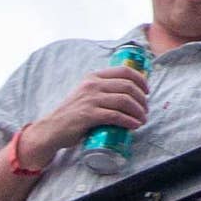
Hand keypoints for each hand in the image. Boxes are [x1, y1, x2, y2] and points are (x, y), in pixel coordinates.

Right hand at [31, 66, 151, 168]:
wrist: (52, 128)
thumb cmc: (73, 113)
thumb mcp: (86, 94)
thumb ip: (102, 90)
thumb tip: (128, 93)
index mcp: (94, 77)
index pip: (124, 71)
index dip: (140, 80)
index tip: (147, 91)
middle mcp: (92, 85)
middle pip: (127, 86)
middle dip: (142, 99)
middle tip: (145, 110)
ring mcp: (90, 99)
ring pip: (124, 100)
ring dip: (138, 111)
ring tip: (143, 119)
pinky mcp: (88, 115)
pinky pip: (115, 116)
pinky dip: (129, 121)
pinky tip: (135, 125)